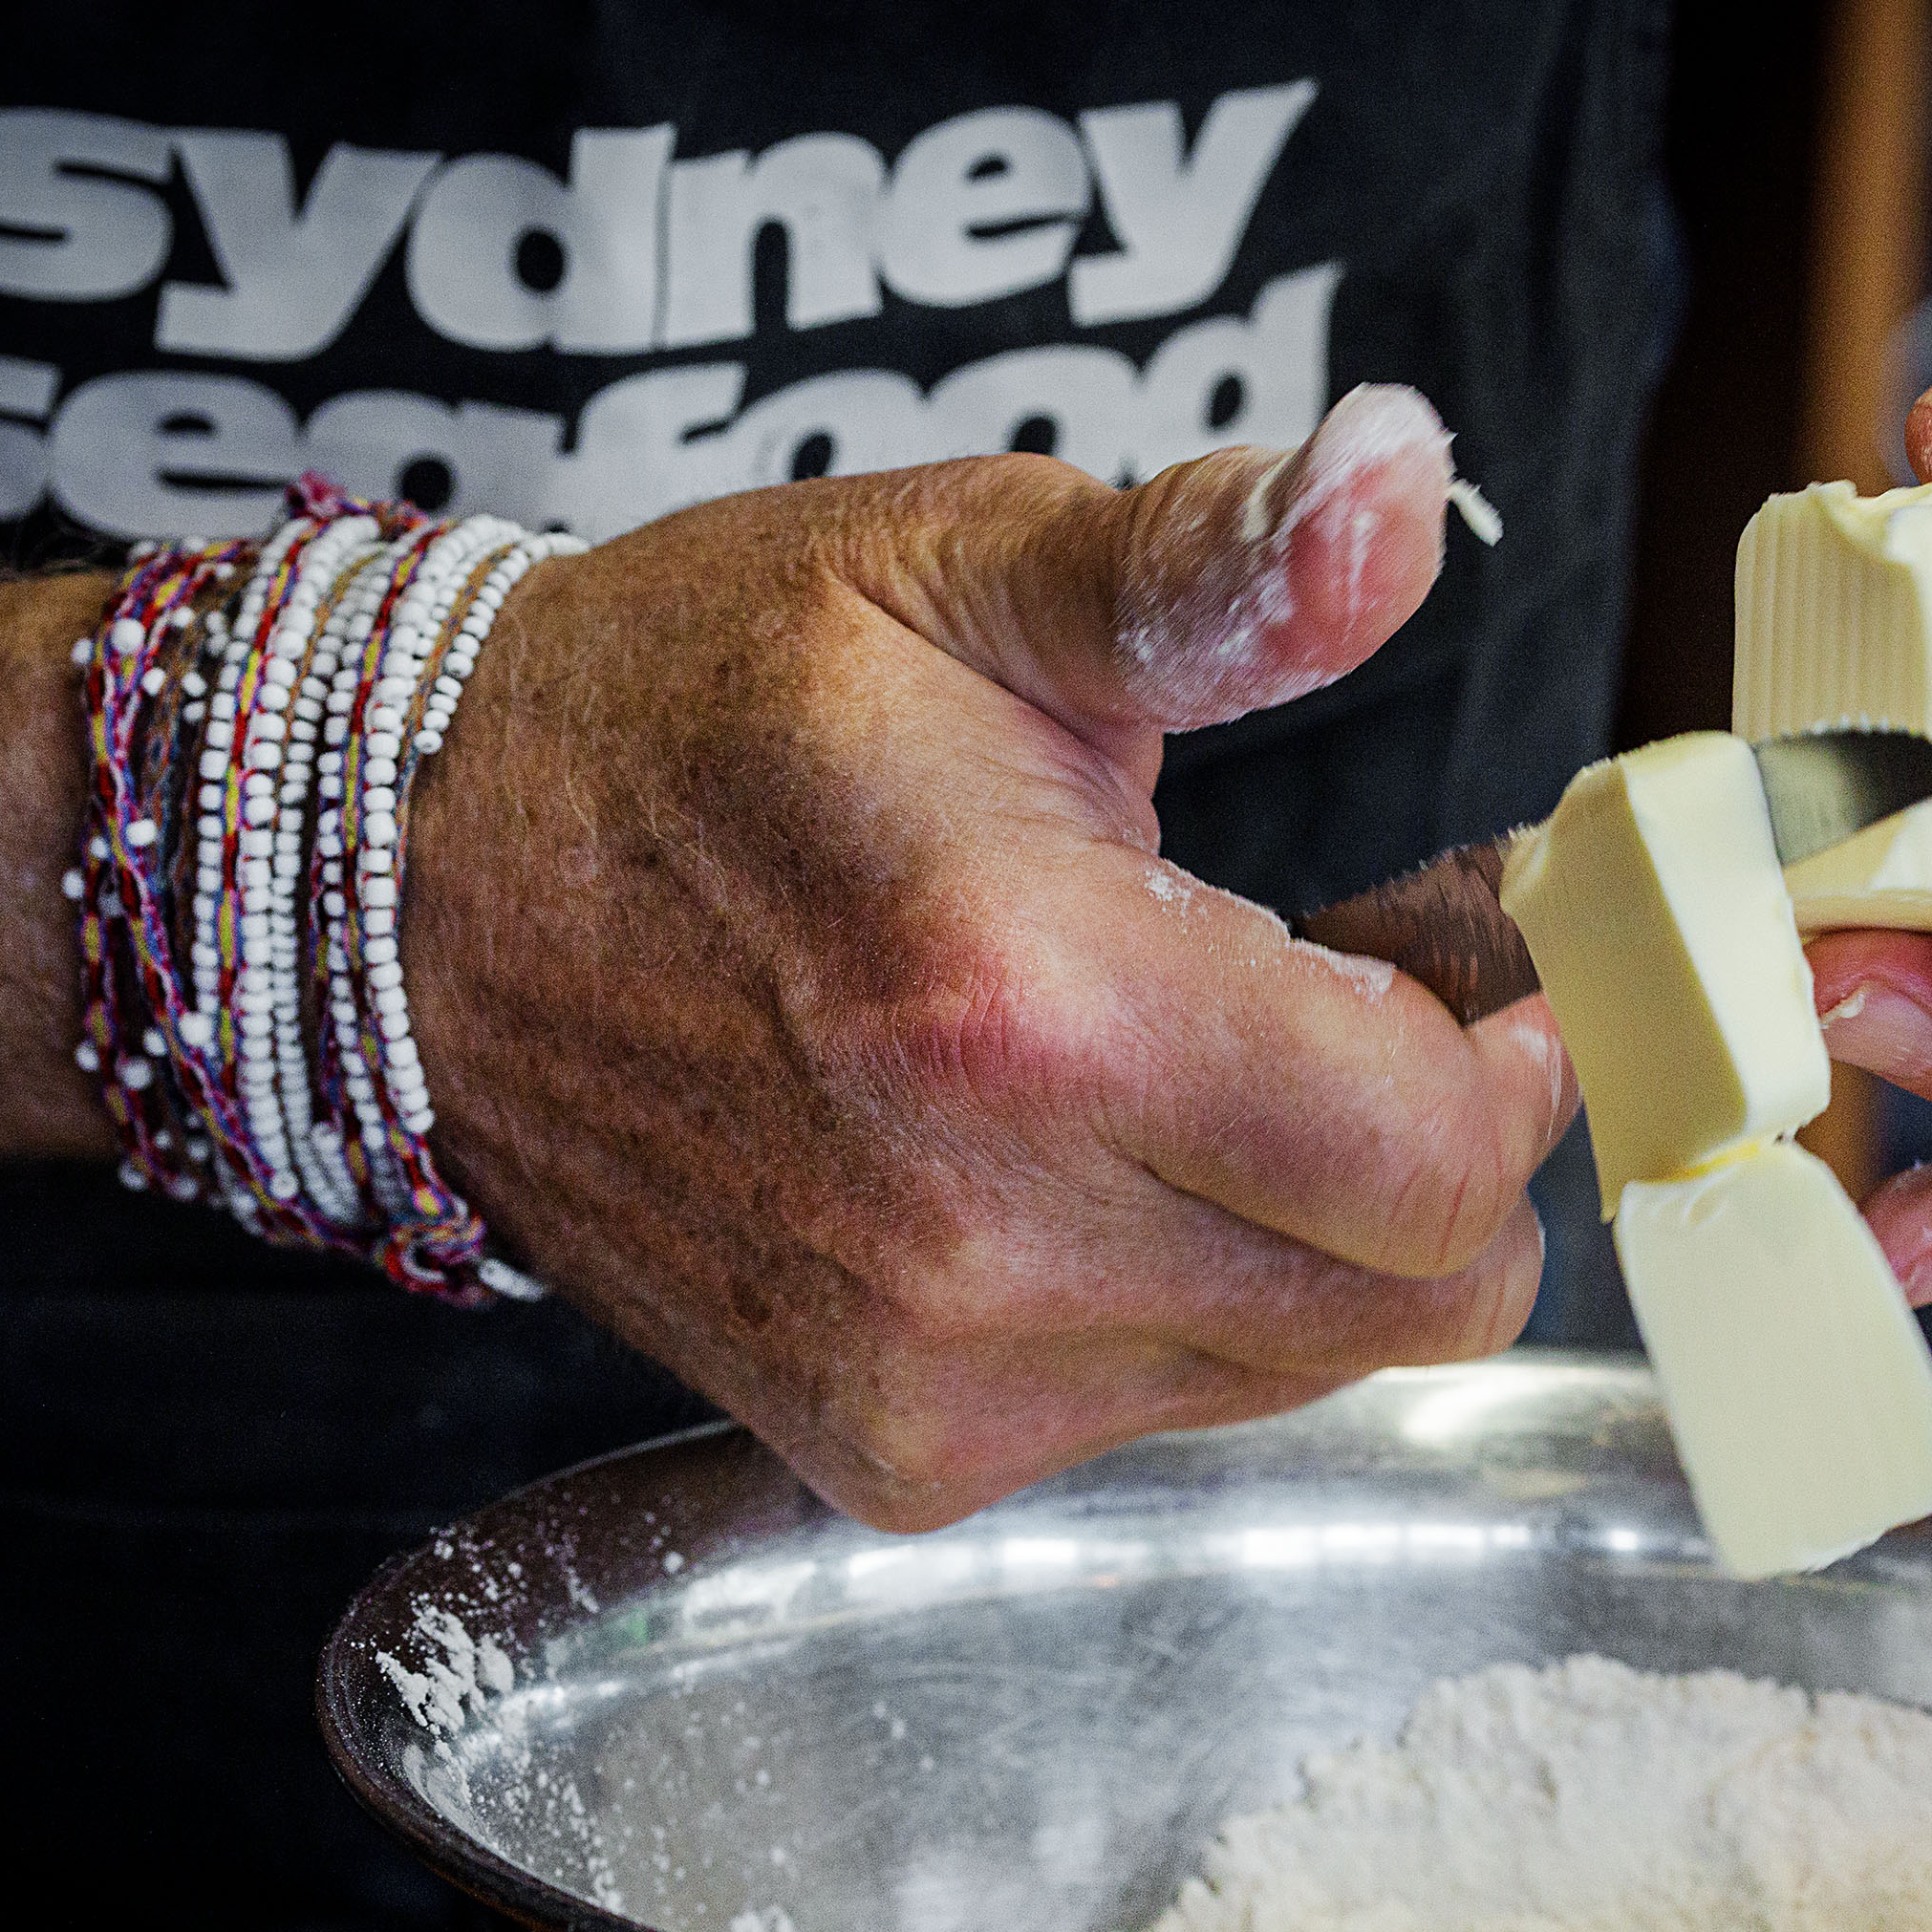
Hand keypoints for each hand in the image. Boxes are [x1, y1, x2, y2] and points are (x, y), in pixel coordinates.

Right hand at [405, 389, 1576, 1528]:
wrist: (420, 906)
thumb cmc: (697, 715)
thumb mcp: (960, 569)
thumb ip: (1214, 567)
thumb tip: (1396, 475)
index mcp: (1031, 1011)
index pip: (1435, 1160)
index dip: (1511, 1065)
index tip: (1474, 970)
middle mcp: (987, 1244)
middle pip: (1411, 1299)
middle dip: (1438, 1152)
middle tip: (1354, 1011)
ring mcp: (934, 1380)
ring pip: (1308, 1368)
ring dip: (1312, 1231)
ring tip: (1187, 1066)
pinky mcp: (894, 1456)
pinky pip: (1164, 1410)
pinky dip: (1185, 1302)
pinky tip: (1080, 1165)